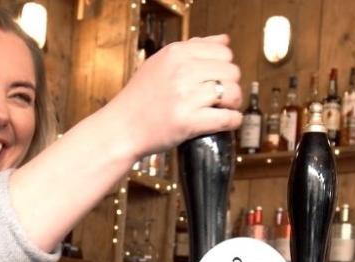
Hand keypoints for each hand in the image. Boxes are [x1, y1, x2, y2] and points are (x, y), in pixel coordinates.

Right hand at [103, 34, 242, 159]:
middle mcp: (182, 71)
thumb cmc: (140, 98)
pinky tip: (226, 121)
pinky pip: (227, 118)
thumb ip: (192, 48)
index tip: (217, 77)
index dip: (224, 66)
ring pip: (233, 93)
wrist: (121, 128)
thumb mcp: (160, 62)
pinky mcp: (188, 122)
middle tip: (220, 96)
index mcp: (176, 53)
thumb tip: (223, 40)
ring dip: (233, 103)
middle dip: (231, 84)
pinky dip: (232, 121)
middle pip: (232, 71)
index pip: (223, 51)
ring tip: (222, 108)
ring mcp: (185, 97)